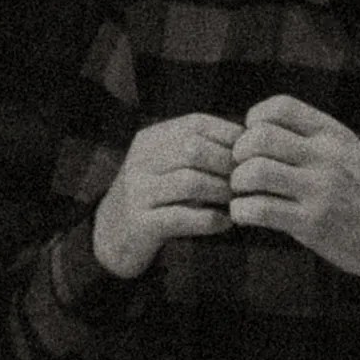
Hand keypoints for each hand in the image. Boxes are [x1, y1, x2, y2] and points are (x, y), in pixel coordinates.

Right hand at [91, 114, 239, 277]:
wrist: (111, 236)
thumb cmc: (152, 196)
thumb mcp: (165, 164)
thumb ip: (196, 149)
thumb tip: (247, 140)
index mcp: (149, 140)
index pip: (195, 124)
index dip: (228, 135)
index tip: (249, 154)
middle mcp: (140, 161)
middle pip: (194, 150)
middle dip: (227, 164)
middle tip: (247, 180)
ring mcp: (138, 192)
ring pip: (191, 182)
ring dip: (222, 191)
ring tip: (237, 200)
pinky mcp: (141, 223)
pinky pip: (183, 217)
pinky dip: (211, 220)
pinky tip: (225, 223)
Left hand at [228, 94, 359, 286]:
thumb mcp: (345, 152)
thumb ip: (310, 137)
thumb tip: (256, 128)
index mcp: (333, 134)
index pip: (281, 106)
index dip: (254, 119)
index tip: (252, 138)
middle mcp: (326, 157)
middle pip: (259, 137)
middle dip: (239, 153)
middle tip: (241, 170)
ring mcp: (319, 190)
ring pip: (255, 172)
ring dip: (237, 184)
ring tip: (243, 193)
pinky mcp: (311, 223)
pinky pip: (259, 210)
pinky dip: (241, 212)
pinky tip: (246, 215)